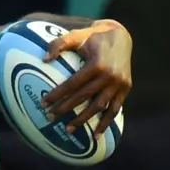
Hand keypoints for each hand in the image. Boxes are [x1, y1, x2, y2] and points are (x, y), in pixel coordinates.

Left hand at [41, 19, 132, 136]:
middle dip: (65, 109)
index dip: (57, 94)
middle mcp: (109, 75)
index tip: (43, 103)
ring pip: (99, 106)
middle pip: (83, 97)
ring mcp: (119, 83)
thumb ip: (58, 44)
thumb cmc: (91, 37)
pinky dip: (106, 122)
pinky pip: (115, 109)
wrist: (120, 35)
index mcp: (96, 64)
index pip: (72, 84)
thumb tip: (45, 60)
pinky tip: (95, 135)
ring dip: (83, 119)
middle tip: (49, 117)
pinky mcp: (126, 88)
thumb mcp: (75, 36)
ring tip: (68, 129)